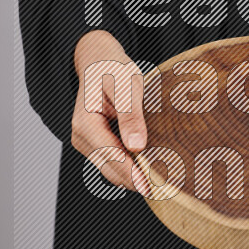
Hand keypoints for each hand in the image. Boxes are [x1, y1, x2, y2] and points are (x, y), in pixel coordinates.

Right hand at [71, 30, 147, 191]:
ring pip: (113, 170)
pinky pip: (114, 162)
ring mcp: (88, 143)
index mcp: (85, 123)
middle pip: (111, 169)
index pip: (111, 156)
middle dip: (136, 179)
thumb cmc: (112, 69)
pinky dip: (132, 167)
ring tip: (163, 178)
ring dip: (135, 176)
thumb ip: (131, 115)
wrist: (99, 61)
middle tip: (167, 187)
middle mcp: (82, 137)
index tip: (152, 187)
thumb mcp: (126, 84)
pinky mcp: (97, 144)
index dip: (132, 174)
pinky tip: (151, 167)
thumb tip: (136, 146)